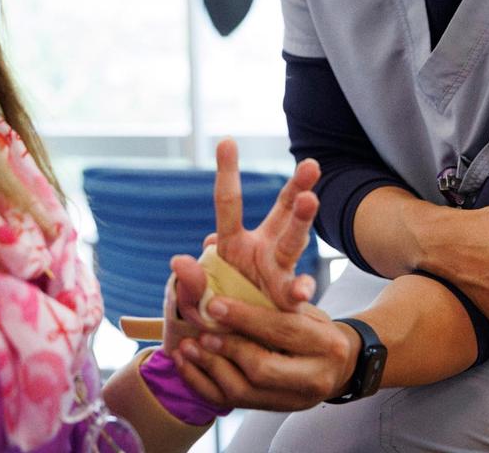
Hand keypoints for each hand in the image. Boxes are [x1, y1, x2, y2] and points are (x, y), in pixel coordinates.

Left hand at [172, 138, 320, 321]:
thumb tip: (178, 260)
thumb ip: (190, 283)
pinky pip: (296, 291)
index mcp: (232, 243)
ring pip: (294, 240)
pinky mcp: (288, 299)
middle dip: (296, 187)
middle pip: (280, 212)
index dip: (227, 172)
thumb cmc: (213, 315)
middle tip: (310, 165)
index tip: (226, 141)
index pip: (228, 203)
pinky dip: (300, 290)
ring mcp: (279, 271)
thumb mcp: (194, 300)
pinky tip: (301, 292)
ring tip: (309, 199)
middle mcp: (262, 249)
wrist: (236, 346)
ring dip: (302, 219)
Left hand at [173, 296, 355, 410]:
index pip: (282, 330)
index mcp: (326, 343)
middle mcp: (315, 377)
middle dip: (227, 349)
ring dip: (210, 369)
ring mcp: (295, 401)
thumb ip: (275, 294)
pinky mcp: (276, 411)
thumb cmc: (316, 327)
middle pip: (262, 369)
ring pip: (245, 393)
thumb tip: (224, 258)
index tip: (214, 305)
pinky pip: (234, 404)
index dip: (245, 317)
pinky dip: (205, 386)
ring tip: (186, 348)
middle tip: (200, 333)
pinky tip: (187, 367)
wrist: (339, 367)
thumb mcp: (305, 307)